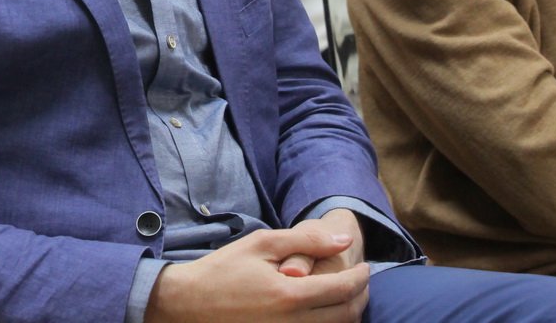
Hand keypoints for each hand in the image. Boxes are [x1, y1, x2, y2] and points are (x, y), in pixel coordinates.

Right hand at [144, 222, 368, 322]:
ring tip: (348, 295)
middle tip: (362, 281)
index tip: (365, 266)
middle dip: (361, 296)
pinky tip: (326, 311)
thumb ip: (306, 241)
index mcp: (290, 295)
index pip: (343, 288)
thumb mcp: (262, 244)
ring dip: (350, 313)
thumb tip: (344, 241)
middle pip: (347, 315)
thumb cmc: (224, 269)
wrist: (190, 303)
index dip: (361, 277)